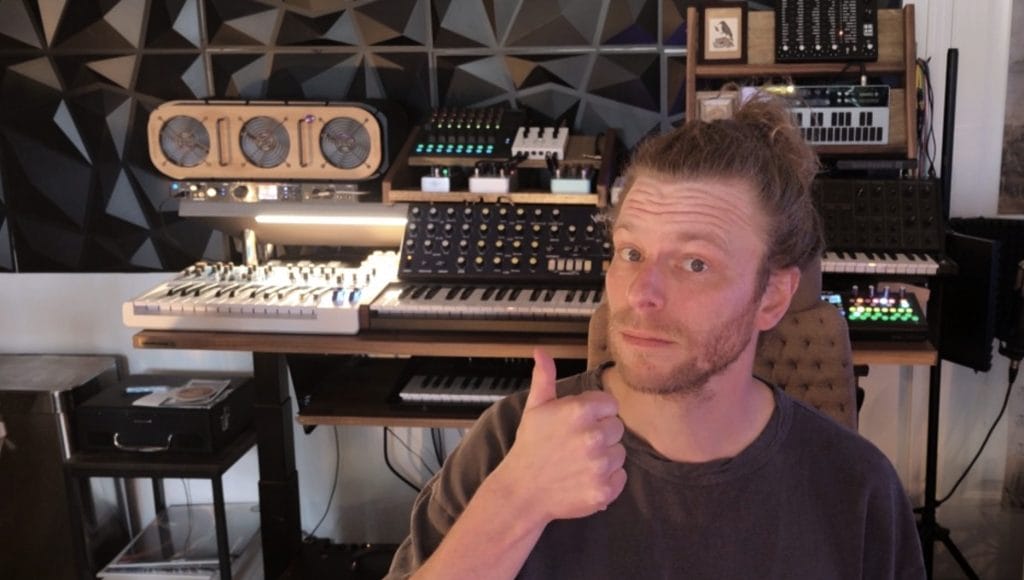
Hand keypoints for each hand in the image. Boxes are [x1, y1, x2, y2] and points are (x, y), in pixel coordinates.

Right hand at [492, 348, 627, 524]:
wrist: (522, 492)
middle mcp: (593, 437)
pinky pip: (621, 477)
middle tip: (577, 444)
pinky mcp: (605, 490)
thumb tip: (541, 351)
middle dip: (601, 433)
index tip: (579, 423)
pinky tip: (586, 478)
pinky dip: (608, 479)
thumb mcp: (535, 408)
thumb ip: (545, 378)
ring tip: (580, 462)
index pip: (610, 404)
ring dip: (605, 457)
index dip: (596, 413)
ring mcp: (600, 465)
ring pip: (620, 453)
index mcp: (579, 411)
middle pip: (617, 427)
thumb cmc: (530, 447)